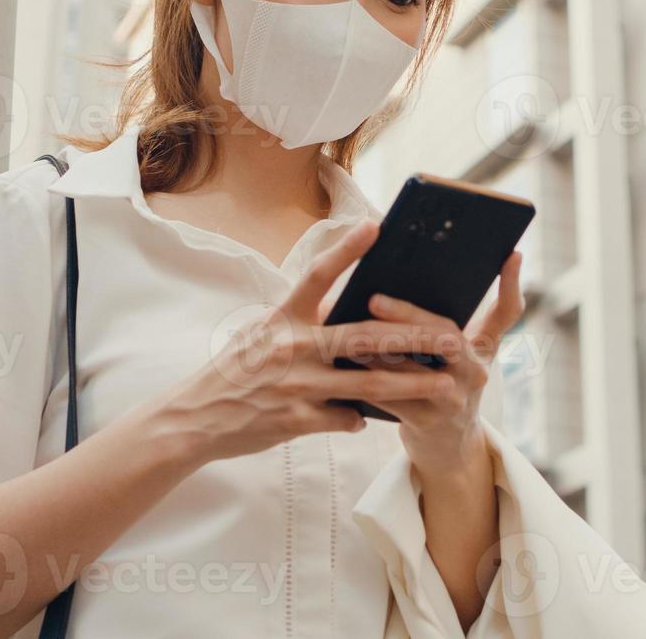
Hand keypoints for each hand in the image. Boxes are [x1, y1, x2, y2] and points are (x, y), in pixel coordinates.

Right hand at [142, 221, 455, 464]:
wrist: (194, 419)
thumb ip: (303, 322)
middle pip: (364, 336)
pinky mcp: (297, 420)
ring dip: (411, 385)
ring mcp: (297, 385)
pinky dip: (359, 418)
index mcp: (282, 318)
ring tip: (446, 383)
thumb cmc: (234, 371)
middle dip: (413, 336)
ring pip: (368, 384)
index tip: (376, 226)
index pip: (317, 275)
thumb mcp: (262, 334)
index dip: (346, 249)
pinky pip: (344, 418)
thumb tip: (343, 310)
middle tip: (450, 335)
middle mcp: (292, 347)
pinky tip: (366, 419)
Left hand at [351, 250, 526, 472]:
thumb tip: (412, 278)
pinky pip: (394, 397)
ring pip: (414, 369)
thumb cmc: (444, 386)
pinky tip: (346, 362)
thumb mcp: (461, 356)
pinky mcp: (428, 423)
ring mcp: (454, 400)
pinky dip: (368, 378)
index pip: (507, 313)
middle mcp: (476, 372)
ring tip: (351, 326)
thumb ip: (447, 323)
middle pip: (446, 336)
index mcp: (484, 349)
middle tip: (374, 298)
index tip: (511, 253)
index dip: (510, 284)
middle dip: (408, 315)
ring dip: (378, 348)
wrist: (447, 448)